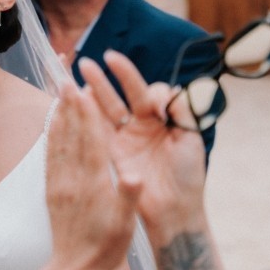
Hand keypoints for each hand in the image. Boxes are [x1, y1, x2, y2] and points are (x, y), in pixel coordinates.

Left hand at [46, 83, 141, 269]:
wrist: (75, 269)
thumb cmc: (106, 247)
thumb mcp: (125, 225)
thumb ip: (129, 197)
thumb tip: (136, 176)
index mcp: (94, 184)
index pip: (90, 141)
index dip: (86, 113)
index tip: (82, 89)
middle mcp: (73, 179)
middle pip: (71, 134)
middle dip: (69, 105)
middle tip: (65, 78)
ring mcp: (59, 183)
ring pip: (58, 141)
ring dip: (58, 114)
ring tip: (57, 92)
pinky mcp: (52, 189)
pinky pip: (50, 156)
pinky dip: (51, 135)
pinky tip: (51, 123)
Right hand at [77, 52, 208, 241]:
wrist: (175, 209)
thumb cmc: (188, 176)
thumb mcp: (191, 138)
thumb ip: (180, 110)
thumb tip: (159, 91)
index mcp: (162, 119)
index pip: (147, 92)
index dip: (140, 84)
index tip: (131, 80)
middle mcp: (140, 126)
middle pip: (121, 95)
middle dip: (107, 77)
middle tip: (93, 61)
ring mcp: (124, 139)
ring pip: (106, 108)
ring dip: (93, 91)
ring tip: (80, 74)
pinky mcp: (111, 153)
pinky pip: (97, 129)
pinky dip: (87, 114)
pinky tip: (78, 100)